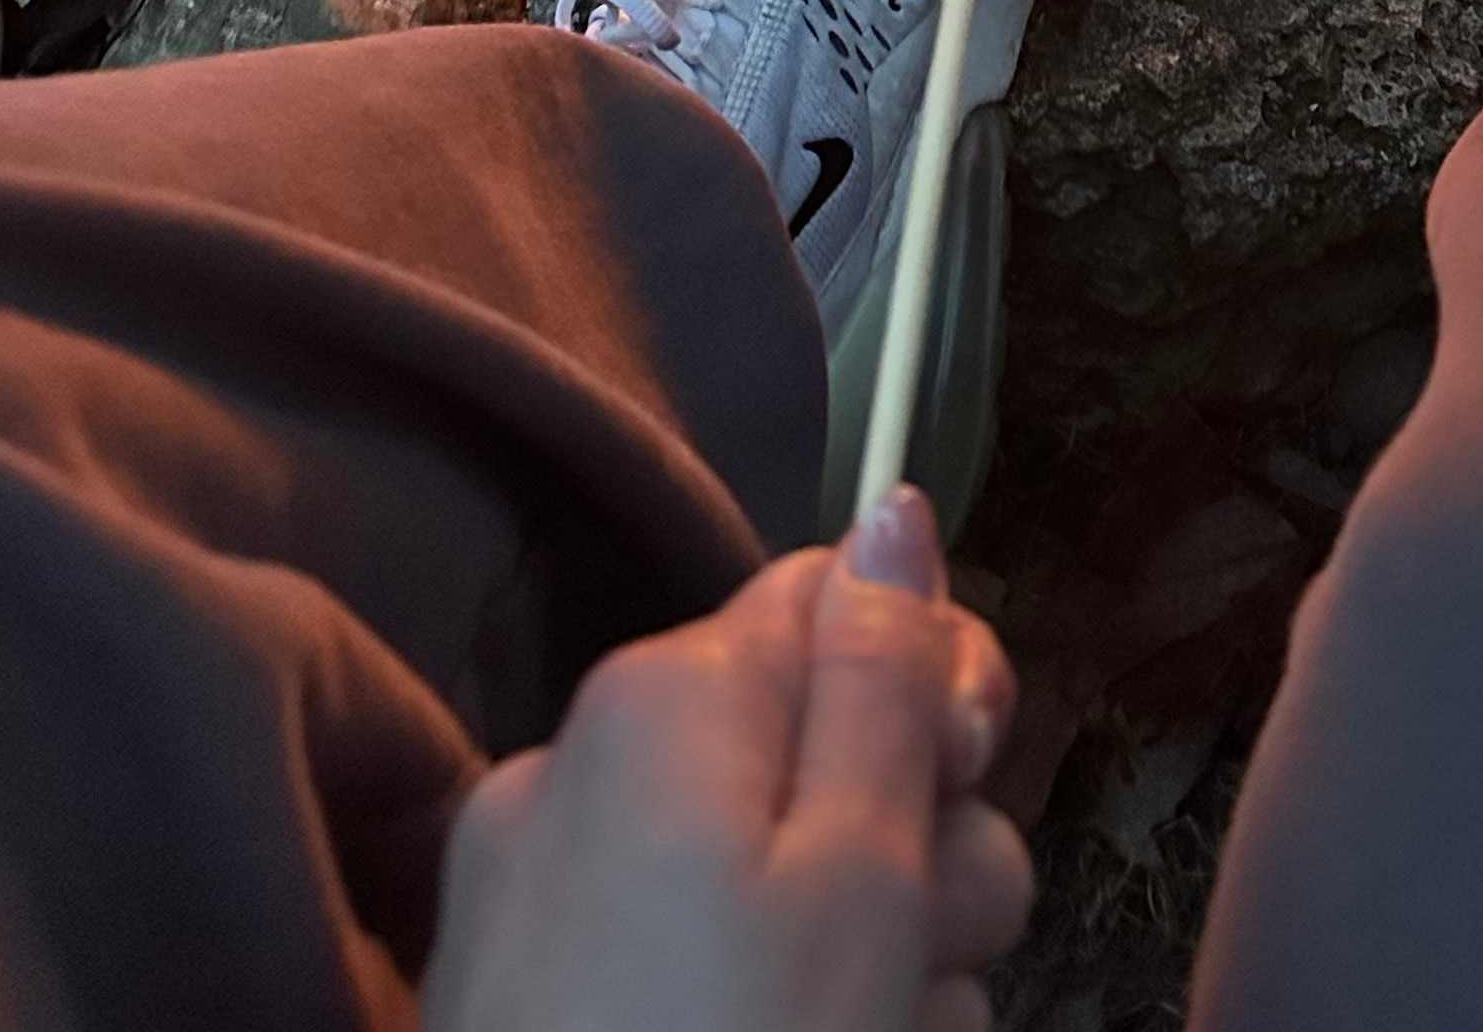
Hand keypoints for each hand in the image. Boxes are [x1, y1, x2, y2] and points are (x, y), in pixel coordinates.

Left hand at [425, 490, 1030, 1031]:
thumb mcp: (861, 878)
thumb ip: (886, 680)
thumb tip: (894, 502)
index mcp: (661, 700)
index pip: (841, 595)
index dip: (934, 684)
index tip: (964, 786)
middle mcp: (578, 768)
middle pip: (814, 744)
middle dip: (915, 847)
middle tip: (931, 964)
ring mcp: (533, 902)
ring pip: (768, 875)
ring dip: (864, 954)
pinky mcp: (518, 1011)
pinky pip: (683, 962)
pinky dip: (767, 1011)